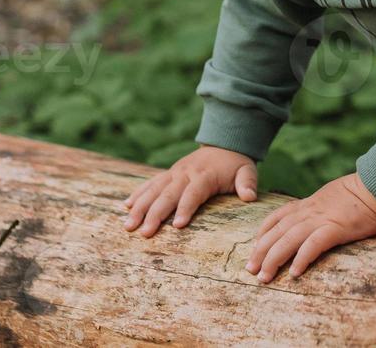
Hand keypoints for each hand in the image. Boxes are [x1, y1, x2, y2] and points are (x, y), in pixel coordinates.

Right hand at [121, 144, 258, 236]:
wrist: (224, 142)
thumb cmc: (235, 164)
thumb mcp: (246, 170)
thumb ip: (247, 183)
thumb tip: (249, 197)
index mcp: (205, 175)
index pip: (193, 193)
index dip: (185, 209)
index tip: (177, 226)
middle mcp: (185, 173)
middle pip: (168, 195)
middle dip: (155, 214)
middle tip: (143, 233)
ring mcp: (174, 173)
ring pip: (154, 190)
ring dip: (140, 207)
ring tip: (128, 225)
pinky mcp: (168, 173)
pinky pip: (150, 183)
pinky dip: (138, 194)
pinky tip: (126, 206)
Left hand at [244, 173, 375, 283]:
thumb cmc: (362, 193)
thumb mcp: (334, 196)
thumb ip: (322, 207)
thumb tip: (319, 219)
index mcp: (309, 203)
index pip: (277, 217)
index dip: (262, 233)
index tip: (254, 248)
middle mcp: (310, 211)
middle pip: (277, 231)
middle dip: (261, 251)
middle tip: (251, 270)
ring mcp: (322, 218)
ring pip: (289, 239)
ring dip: (274, 259)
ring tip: (264, 277)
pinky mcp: (337, 228)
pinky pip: (314, 244)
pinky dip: (302, 258)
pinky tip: (294, 273)